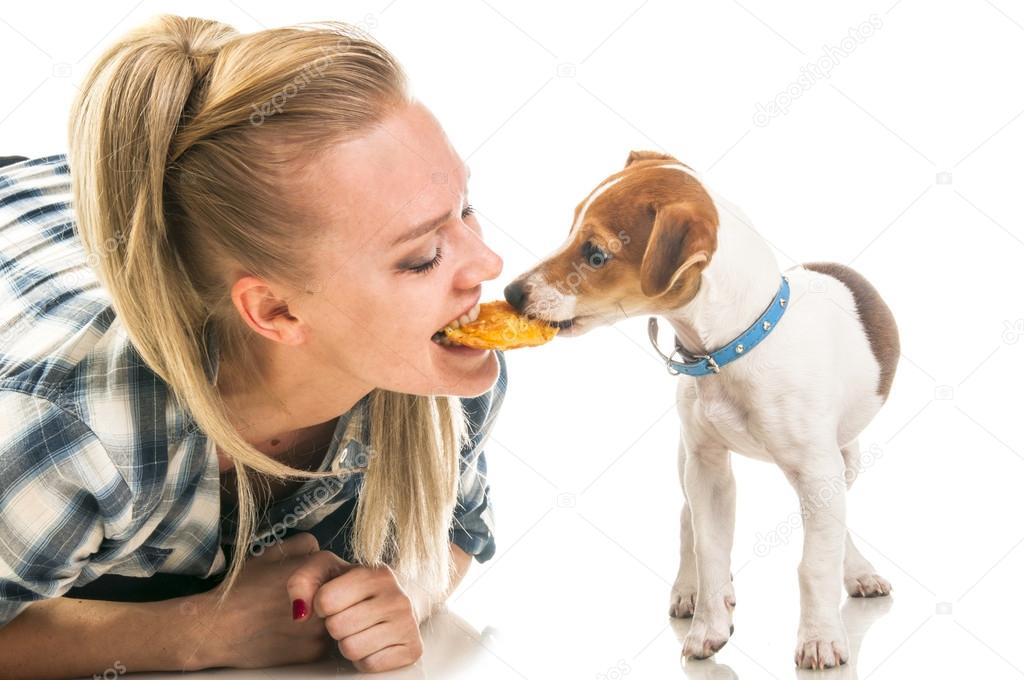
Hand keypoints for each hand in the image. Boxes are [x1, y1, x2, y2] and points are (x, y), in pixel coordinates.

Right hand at [183, 532, 333, 670]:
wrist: (219, 628)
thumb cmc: (243, 589)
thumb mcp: (273, 553)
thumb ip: (305, 545)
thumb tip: (323, 551)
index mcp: (322, 571)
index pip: (348, 571)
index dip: (334, 575)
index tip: (320, 579)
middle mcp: (328, 601)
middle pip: (345, 596)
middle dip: (331, 595)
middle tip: (303, 597)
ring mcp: (323, 629)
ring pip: (336, 618)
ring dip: (323, 616)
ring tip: (290, 614)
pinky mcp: (314, 653)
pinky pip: (323, 641)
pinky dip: (310, 637)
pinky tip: (287, 632)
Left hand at [287, 552, 423, 672]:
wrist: (397, 602)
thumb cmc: (356, 588)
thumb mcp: (327, 571)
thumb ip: (303, 580)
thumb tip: (300, 612)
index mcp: (377, 574)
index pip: (325, 600)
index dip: (322, 605)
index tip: (334, 601)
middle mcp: (398, 597)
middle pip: (337, 627)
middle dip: (335, 625)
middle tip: (349, 616)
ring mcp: (408, 624)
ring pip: (351, 649)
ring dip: (348, 643)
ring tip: (359, 629)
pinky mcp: (412, 650)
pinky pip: (369, 665)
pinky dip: (365, 659)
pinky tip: (372, 643)